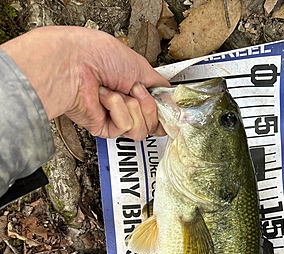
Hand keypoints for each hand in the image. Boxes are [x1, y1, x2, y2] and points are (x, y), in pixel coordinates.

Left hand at [2, 26, 169, 139]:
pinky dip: (117, 109)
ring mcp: (115, 117)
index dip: (163, 111)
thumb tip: (171, 96)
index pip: (158, 111)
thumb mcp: (140, 65)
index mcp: (134, 89)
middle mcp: (126, 105)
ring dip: (132, 107)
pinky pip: (124, 127)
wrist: (75, 65)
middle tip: (134, 89)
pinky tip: (105, 97)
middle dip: (148, 105)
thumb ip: (159, 84)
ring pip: (141, 129)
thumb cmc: (99, 56)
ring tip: (117, 92)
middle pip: (153, 123)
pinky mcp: (105, 128)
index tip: (166, 105)